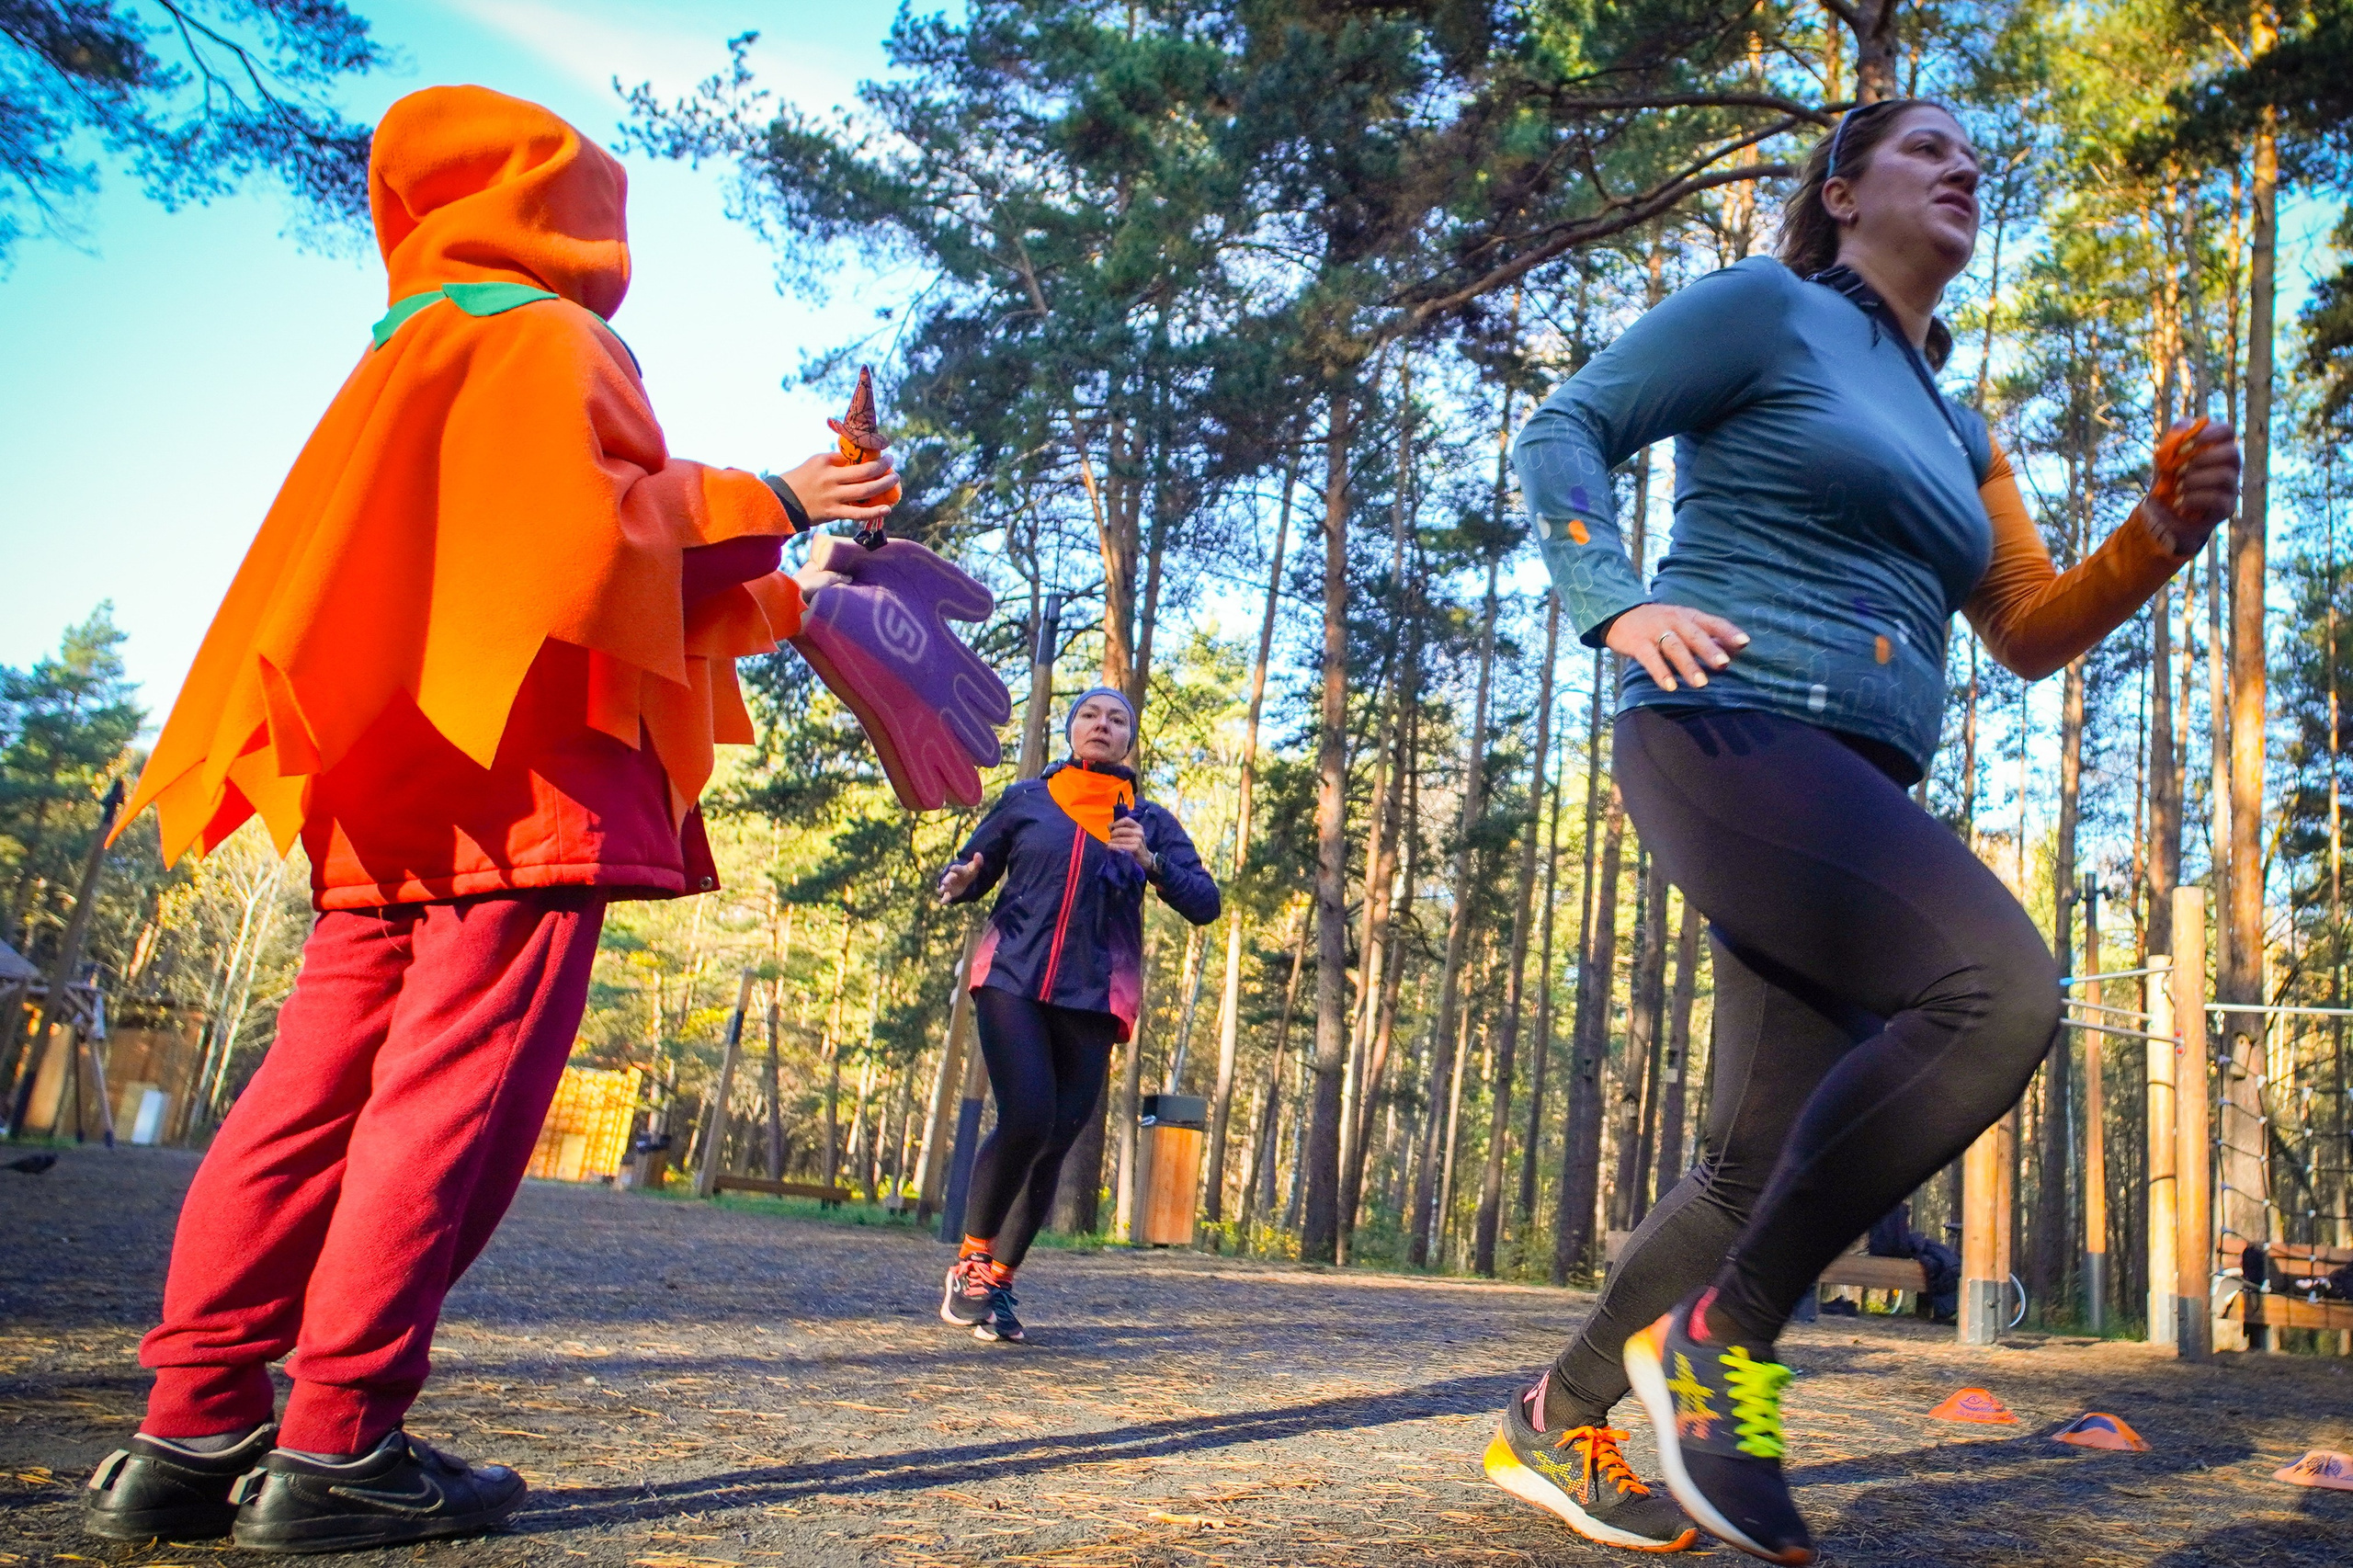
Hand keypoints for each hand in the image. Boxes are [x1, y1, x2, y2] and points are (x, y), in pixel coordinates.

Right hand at [779, 449, 897, 523]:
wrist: (782, 502)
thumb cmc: (801, 479)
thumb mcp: (815, 463)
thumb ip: (836, 461)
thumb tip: (860, 460)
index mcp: (825, 462)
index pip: (853, 456)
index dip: (871, 455)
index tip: (882, 453)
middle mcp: (830, 478)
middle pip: (864, 472)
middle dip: (883, 467)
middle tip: (893, 463)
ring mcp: (832, 497)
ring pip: (865, 491)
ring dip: (884, 485)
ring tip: (895, 480)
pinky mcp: (832, 513)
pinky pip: (857, 513)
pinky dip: (874, 511)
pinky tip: (888, 508)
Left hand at [787, 533, 1010, 810]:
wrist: (821, 584)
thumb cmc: (865, 570)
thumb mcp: (924, 574)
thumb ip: (957, 591)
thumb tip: (987, 609)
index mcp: (933, 646)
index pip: (969, 677)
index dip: (986, 695)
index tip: (1002, 713)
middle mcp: (921, 678)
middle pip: (954, 718)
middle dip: (973, 742)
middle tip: (993, 761)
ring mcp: (903, 696)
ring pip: (933, 743)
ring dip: (952, 769)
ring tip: (969, 797)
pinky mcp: (879, 708)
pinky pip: (901, 751)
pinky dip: (915, 778)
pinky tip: (929, 804)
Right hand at [938, 854, 980, 903]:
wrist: (964, 879)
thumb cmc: (969, 872)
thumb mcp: (974, 867)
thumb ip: (977, 862)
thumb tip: (978, 854)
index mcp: (958, 870)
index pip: (956, 869)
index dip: (955, 868)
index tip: (952, 868)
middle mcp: (952, 878)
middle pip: (949, 878)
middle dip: (947, 880)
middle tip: (945, 882)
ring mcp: (950, 886)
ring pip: (945, 887)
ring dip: (943, 889)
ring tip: (941, 891)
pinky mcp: (950, 893)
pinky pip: (946, 897)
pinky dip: (944, 900)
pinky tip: (941, 903)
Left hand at [1108, 815, 1150, 870]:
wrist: (1145, 859)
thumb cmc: (1135, 846)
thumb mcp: (1130, 836)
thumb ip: (1120, 829)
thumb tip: (1109, 825)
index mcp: (1138, 827)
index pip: (1126, 820)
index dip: (1117, 823)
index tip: (1111, 828)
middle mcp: (1139, 832)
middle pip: (1120, 830)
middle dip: (1112, 835)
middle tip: (1110, 840)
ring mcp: (1138, 840)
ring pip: (1119, 838)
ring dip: (1111, 842)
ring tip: (1109, 845)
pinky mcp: (1135, 848)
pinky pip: (1121, 846)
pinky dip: (1114, 846)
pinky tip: (1110, 847)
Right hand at [1604, 602, 1749, 693]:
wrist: (1619, 613)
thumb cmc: (1660, 624)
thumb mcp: (1683, 623)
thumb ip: (1706, 636)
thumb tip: (1733, 652)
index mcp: (1688, 616)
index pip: (1712, 622)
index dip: (1727, 632)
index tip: (1744, 643)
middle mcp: (1674, 620)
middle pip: (1694, 635)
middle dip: (1709, 650)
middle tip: (1723, 664)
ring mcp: (1655, 631)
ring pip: (1674, 647)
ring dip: (1688, 665)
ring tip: (1701, 684)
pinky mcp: (1638, 643)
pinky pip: (1650, 658)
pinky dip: (1661, 672)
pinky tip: (1670, 687)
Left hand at [2140, 420, 2240, 554]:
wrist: (2162, 515)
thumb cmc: (2168, 482)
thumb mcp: (2165, 458)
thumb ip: (2175, 439)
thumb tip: (2187, 426)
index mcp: (2216, 449)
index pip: (2227, 431)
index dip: (2212, 433)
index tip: (2192, 441)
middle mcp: (2230, 466)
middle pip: (2232, 453)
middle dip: (2204, 459)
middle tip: (2180, 469)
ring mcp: (2231, 488)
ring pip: (2225, 476)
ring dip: (2196, 480)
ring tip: (2177, 487)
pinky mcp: (2226, 508)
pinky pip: (2218, 499)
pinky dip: (2195, 498)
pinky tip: (2180, 502)